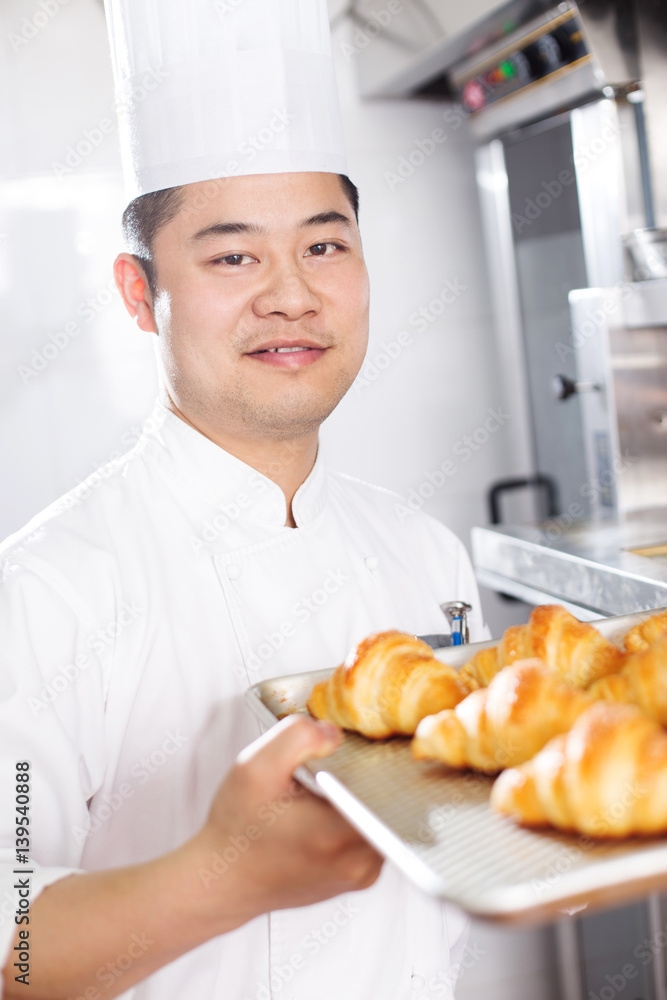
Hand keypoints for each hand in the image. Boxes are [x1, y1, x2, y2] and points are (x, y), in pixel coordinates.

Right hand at [193, 715, 382, 928]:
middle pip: (391, 799)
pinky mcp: (357, 879)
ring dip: (362, 796)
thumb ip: (297, 736)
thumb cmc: (235, 829)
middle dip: (368, 775)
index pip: (392, 786)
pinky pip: (372, 833)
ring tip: (327, 787)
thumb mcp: (255, 766)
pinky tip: (327, 808)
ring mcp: (361, 875)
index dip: (381, 759)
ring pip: (382, 816)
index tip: (359, 750)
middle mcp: (359, 862)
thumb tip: (335, 733)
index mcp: (339, 834)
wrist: (221, 882)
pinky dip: (356, 816)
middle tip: (333, 766)